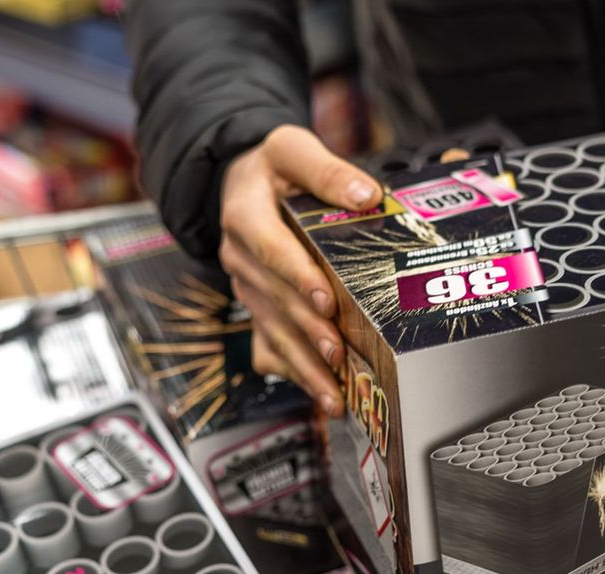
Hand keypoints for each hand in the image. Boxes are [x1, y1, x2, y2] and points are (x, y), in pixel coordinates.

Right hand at [220, 125, 380, 416]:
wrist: (237, 184)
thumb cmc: (271, 168)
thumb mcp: (290, 148)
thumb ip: (325, 170)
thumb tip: (366, 195)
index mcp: (244, 215)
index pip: (270, 249)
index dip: (297, 277)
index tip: (325, 301)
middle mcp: (239, 256)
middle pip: (274, 299)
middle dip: (307, 330)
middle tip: (338, 354)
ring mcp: (245, 288)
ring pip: (272, 331)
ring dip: (303, 364)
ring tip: (332, 393)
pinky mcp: (255, 307)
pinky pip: (268, 345)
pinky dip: (293, 372)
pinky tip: (319, 394)